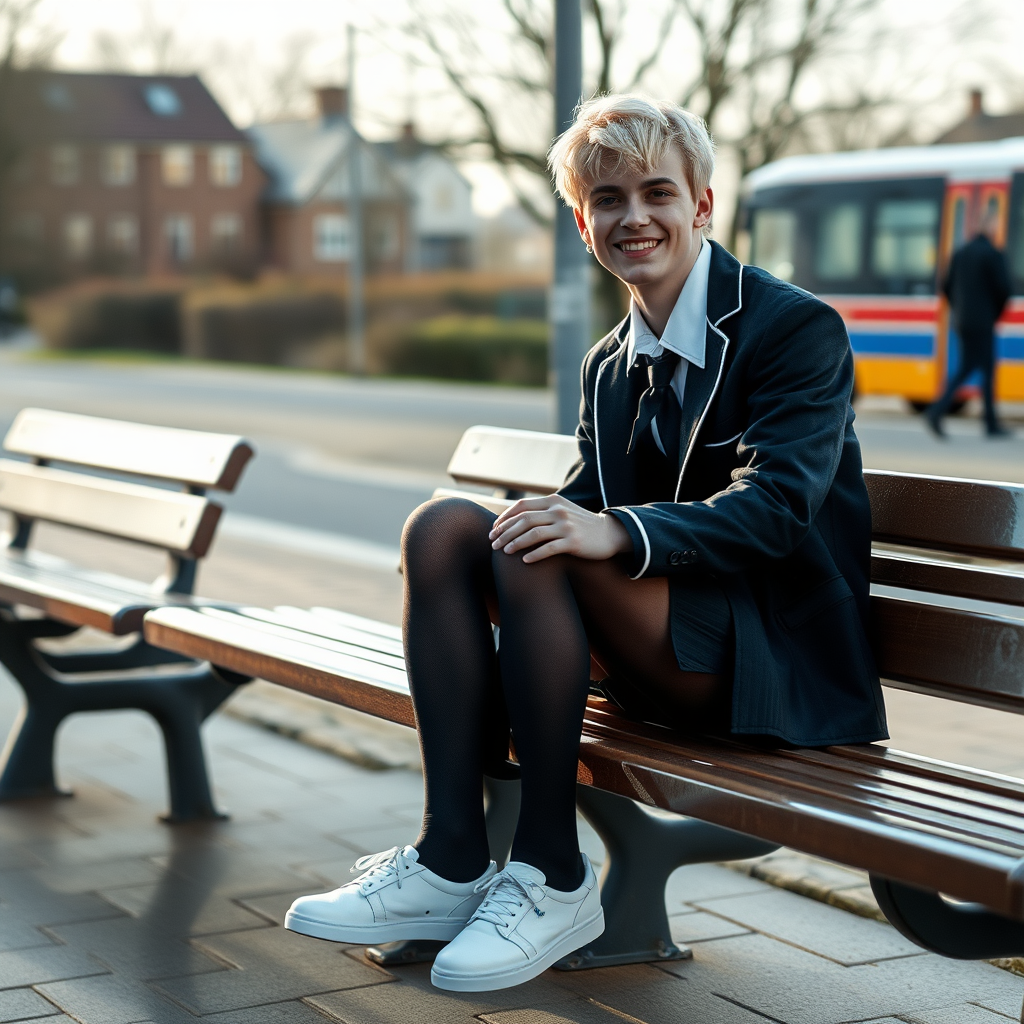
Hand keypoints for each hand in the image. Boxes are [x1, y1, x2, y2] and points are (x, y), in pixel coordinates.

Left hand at [489, 494, 631, 563]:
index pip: (522, 506)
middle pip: (524, 520)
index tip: (494, 530)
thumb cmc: (580, 525)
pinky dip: (534, 555)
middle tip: (493, 544)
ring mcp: (566, 526)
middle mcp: (559, 510)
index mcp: (553, 501)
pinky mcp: (573, 541)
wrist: (609, 533)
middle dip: (505, 532)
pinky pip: (548, 549)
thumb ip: (543, 511)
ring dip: (515, 543)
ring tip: (505, 552)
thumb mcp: (562, 510)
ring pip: (533, 534)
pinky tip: (524, 561)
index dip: (504, 518)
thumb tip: (514, 518)